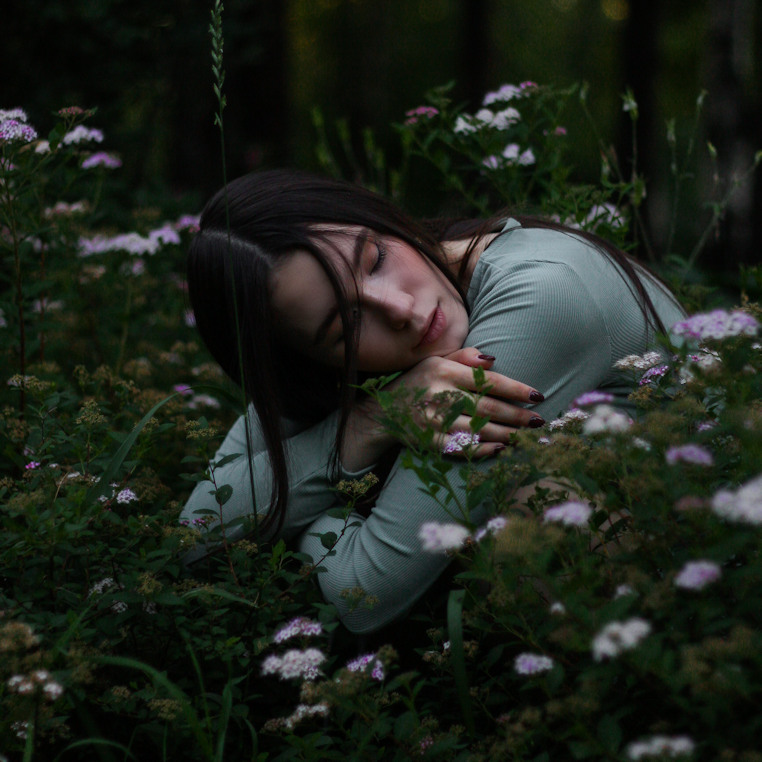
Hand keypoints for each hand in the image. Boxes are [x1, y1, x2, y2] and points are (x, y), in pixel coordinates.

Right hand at [384, 347, 544, 456]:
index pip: (489, 381)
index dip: (516, 389)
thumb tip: (493, 359)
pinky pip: (463, 447)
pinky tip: (501, 449)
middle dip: (518, 416)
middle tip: (539, 421)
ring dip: (507, 434)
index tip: (538, 396)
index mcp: (444, 371)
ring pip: (480, 429)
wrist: (382, 411)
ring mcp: (435, 420)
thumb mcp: (435, 361)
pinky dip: (484, 449)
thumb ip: (464, 357)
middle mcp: (440, 394)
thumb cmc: (418, 382)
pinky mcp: (430, 440)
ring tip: (526, 435)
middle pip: (488, 408)